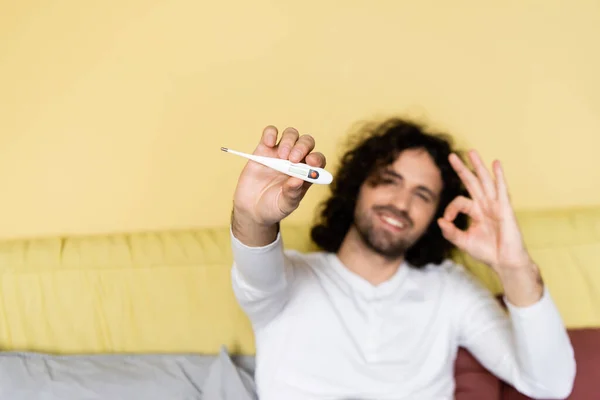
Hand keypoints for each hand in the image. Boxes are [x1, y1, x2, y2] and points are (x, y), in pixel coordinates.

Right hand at [232, 125, 325, 232]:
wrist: (251, 208)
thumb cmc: (273, 207)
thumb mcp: (285, 205)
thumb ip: (292, 194)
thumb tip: (298, 180)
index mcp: (306, 173)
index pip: (318, 160)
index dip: (317, 158)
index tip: (311, 162)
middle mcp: (296, 160)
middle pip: (306, 142)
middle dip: (302, 147)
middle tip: (293, 159)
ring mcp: (280, 153)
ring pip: (291, 134)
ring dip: (289, 141)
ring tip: (281, 156)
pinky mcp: (264, 149)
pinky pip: (270, 132)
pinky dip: (270, 133)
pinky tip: (269, 143)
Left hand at [437, 150, 532, 272]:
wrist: (505, 262)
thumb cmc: (487, 252)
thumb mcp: (463, 242)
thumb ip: (451, 232)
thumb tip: (439, 221)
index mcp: (475, 211)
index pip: (459, 201)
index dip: (450, 209)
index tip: (448, 221)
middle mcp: (485, 205)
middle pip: (471, 182)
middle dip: (462, 168)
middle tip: (451, 155)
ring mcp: (495, 205)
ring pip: (485, 181)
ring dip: (478, 166)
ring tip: (471, 152)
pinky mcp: (505, 209)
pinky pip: (502, 190)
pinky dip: (499, 176)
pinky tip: (496, 164)